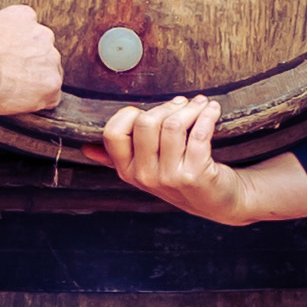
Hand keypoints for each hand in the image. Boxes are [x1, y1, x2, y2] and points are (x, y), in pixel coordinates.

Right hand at [0, 4, 60, 116]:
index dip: (14, 51)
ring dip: (32, 84)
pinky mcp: (51, 84)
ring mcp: (49, 59)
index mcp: (23, 16)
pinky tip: (16, 103)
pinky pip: (50, 98)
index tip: (1, 61)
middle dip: (26, 66)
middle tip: (4, 79)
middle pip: (41, 54)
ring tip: (7, 92)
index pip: (28, 34)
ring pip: (47, 75)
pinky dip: (36, 103)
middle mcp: (43, 34)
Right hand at [101, 95, 306, 225]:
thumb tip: (86, 148)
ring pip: (173, 125)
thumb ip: (118, 157)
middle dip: (167, 106)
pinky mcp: (196, 175)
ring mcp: (170, 177)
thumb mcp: (147, 170)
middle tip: (184, 104)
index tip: (152, 111)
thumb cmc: (182, 177)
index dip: (132, 114)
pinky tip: (213, 110)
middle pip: (145, 122)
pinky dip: (207, 115)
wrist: (220, 202)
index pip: (114, 132)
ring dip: (191, 108)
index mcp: (127, 170)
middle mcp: (145, 176)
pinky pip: (199, 133)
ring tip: (201, 105)